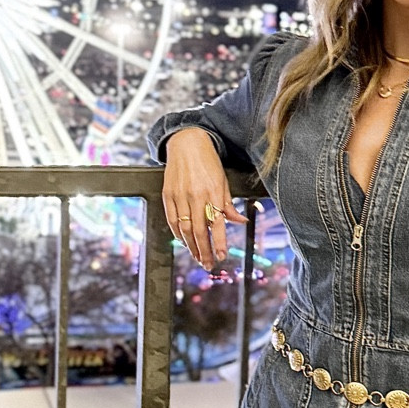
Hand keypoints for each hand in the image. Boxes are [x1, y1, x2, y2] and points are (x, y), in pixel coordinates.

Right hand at [162, 126, 244, 269]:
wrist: (186, 143)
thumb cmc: (208, 162)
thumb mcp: (223, 181)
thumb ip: (228, 205)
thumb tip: (241, 222)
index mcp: (212, 192)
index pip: (217, 223)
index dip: (219, 242)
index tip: (221, 256)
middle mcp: (195, 195)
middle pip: (199, 231)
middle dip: (204, 251)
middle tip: (208, 264)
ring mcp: (179, 196)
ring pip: (184, 229)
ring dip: (191, 247)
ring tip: (198, 257)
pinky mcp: (168, 195)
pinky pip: (172, 220)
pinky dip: (178, 234)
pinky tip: (184, 242)